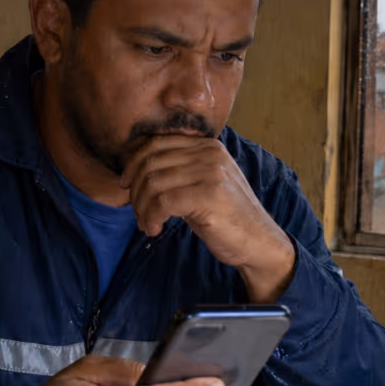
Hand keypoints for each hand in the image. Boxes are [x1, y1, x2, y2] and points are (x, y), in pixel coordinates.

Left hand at [120, 136, 296, 301]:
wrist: (258, 242)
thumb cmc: (226, 217)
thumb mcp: (200, 185)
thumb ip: (176, 172)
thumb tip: (133, 173)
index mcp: (206, 146)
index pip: (155, 143)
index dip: (133, 164)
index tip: (126, 186)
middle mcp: (209, 153)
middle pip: (150, 162)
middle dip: (136, 190)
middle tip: (138, 213)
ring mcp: (211, 173)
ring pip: (153, 183)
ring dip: (142, 208)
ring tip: (147, 224)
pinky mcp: (209, 195)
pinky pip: (162, 202)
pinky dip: (151, 217)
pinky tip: (155, 229)